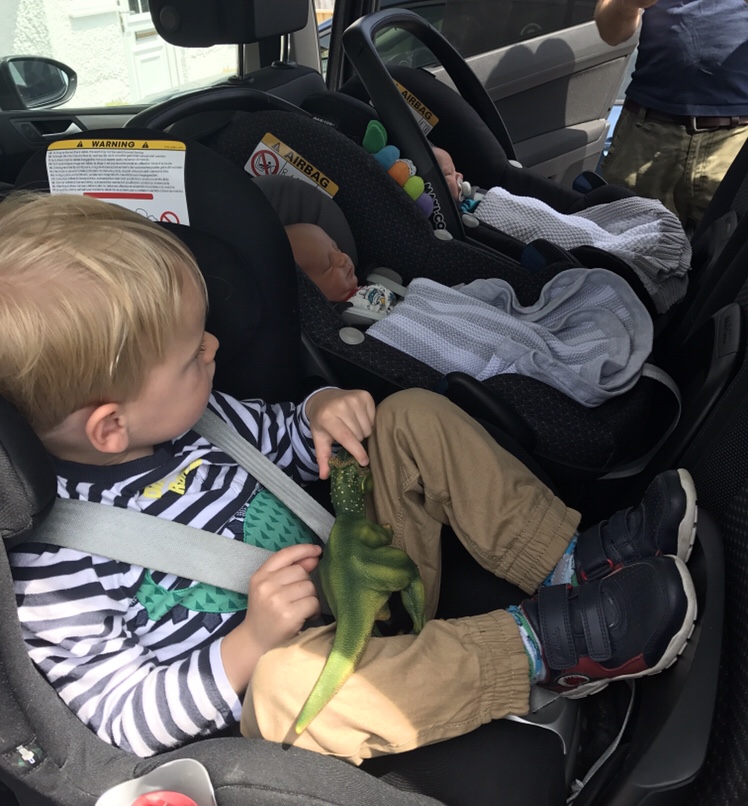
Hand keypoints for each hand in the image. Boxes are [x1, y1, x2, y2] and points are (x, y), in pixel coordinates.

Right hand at [221, 543, 321, 693]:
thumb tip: (313, 557)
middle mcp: (266, 586)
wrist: (255, 642)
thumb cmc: (265, 613)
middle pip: (301, 572)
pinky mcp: (288, 615)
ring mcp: (276, 600)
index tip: (317, 551)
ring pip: (309, 586)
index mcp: (259, 576)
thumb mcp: (269, 589)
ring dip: (312, 597)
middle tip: (300, 598)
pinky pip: (313, 602)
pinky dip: (314, 610)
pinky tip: (307, 616)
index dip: (303, 550)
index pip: (284, 555)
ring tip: (302, 608)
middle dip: (306, 583)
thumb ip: (289, 571)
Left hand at [306, 388, 375, 478]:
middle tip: (348, 436)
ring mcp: (354, 398)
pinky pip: (374, 417)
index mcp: (328, 417)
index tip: (364, 462)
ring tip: (353, 426)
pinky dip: (368, 421)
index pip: (347, 438)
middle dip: (356, 440)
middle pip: (359, 434)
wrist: (324, 398)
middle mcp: (341, 405)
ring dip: (363, 431)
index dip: (357, 452)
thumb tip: (324, 476)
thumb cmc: (322, 421)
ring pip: (368, 427)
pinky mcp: (364, 395)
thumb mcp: (320, 439)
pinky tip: (358, 418)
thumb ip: (323, 457)